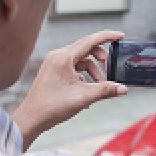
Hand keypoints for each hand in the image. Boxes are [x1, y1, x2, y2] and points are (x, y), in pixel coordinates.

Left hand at [13, 30, 128, 150]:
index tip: (120, 36)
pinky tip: (88, 95)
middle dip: (102, 61)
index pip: (90, 41)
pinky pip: (75, 71)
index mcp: (63, 57)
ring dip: (94, 74)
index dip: (107, 37)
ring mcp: (55, 65)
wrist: (32, 119)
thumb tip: (123, 89)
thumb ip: (106, 90)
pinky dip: (85, 79)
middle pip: (87, 51)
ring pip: (82, 62)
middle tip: (111, 73)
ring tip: (99, 88)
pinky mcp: (55, 73)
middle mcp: (58, 57)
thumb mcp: (83, 97)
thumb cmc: (51, 106)